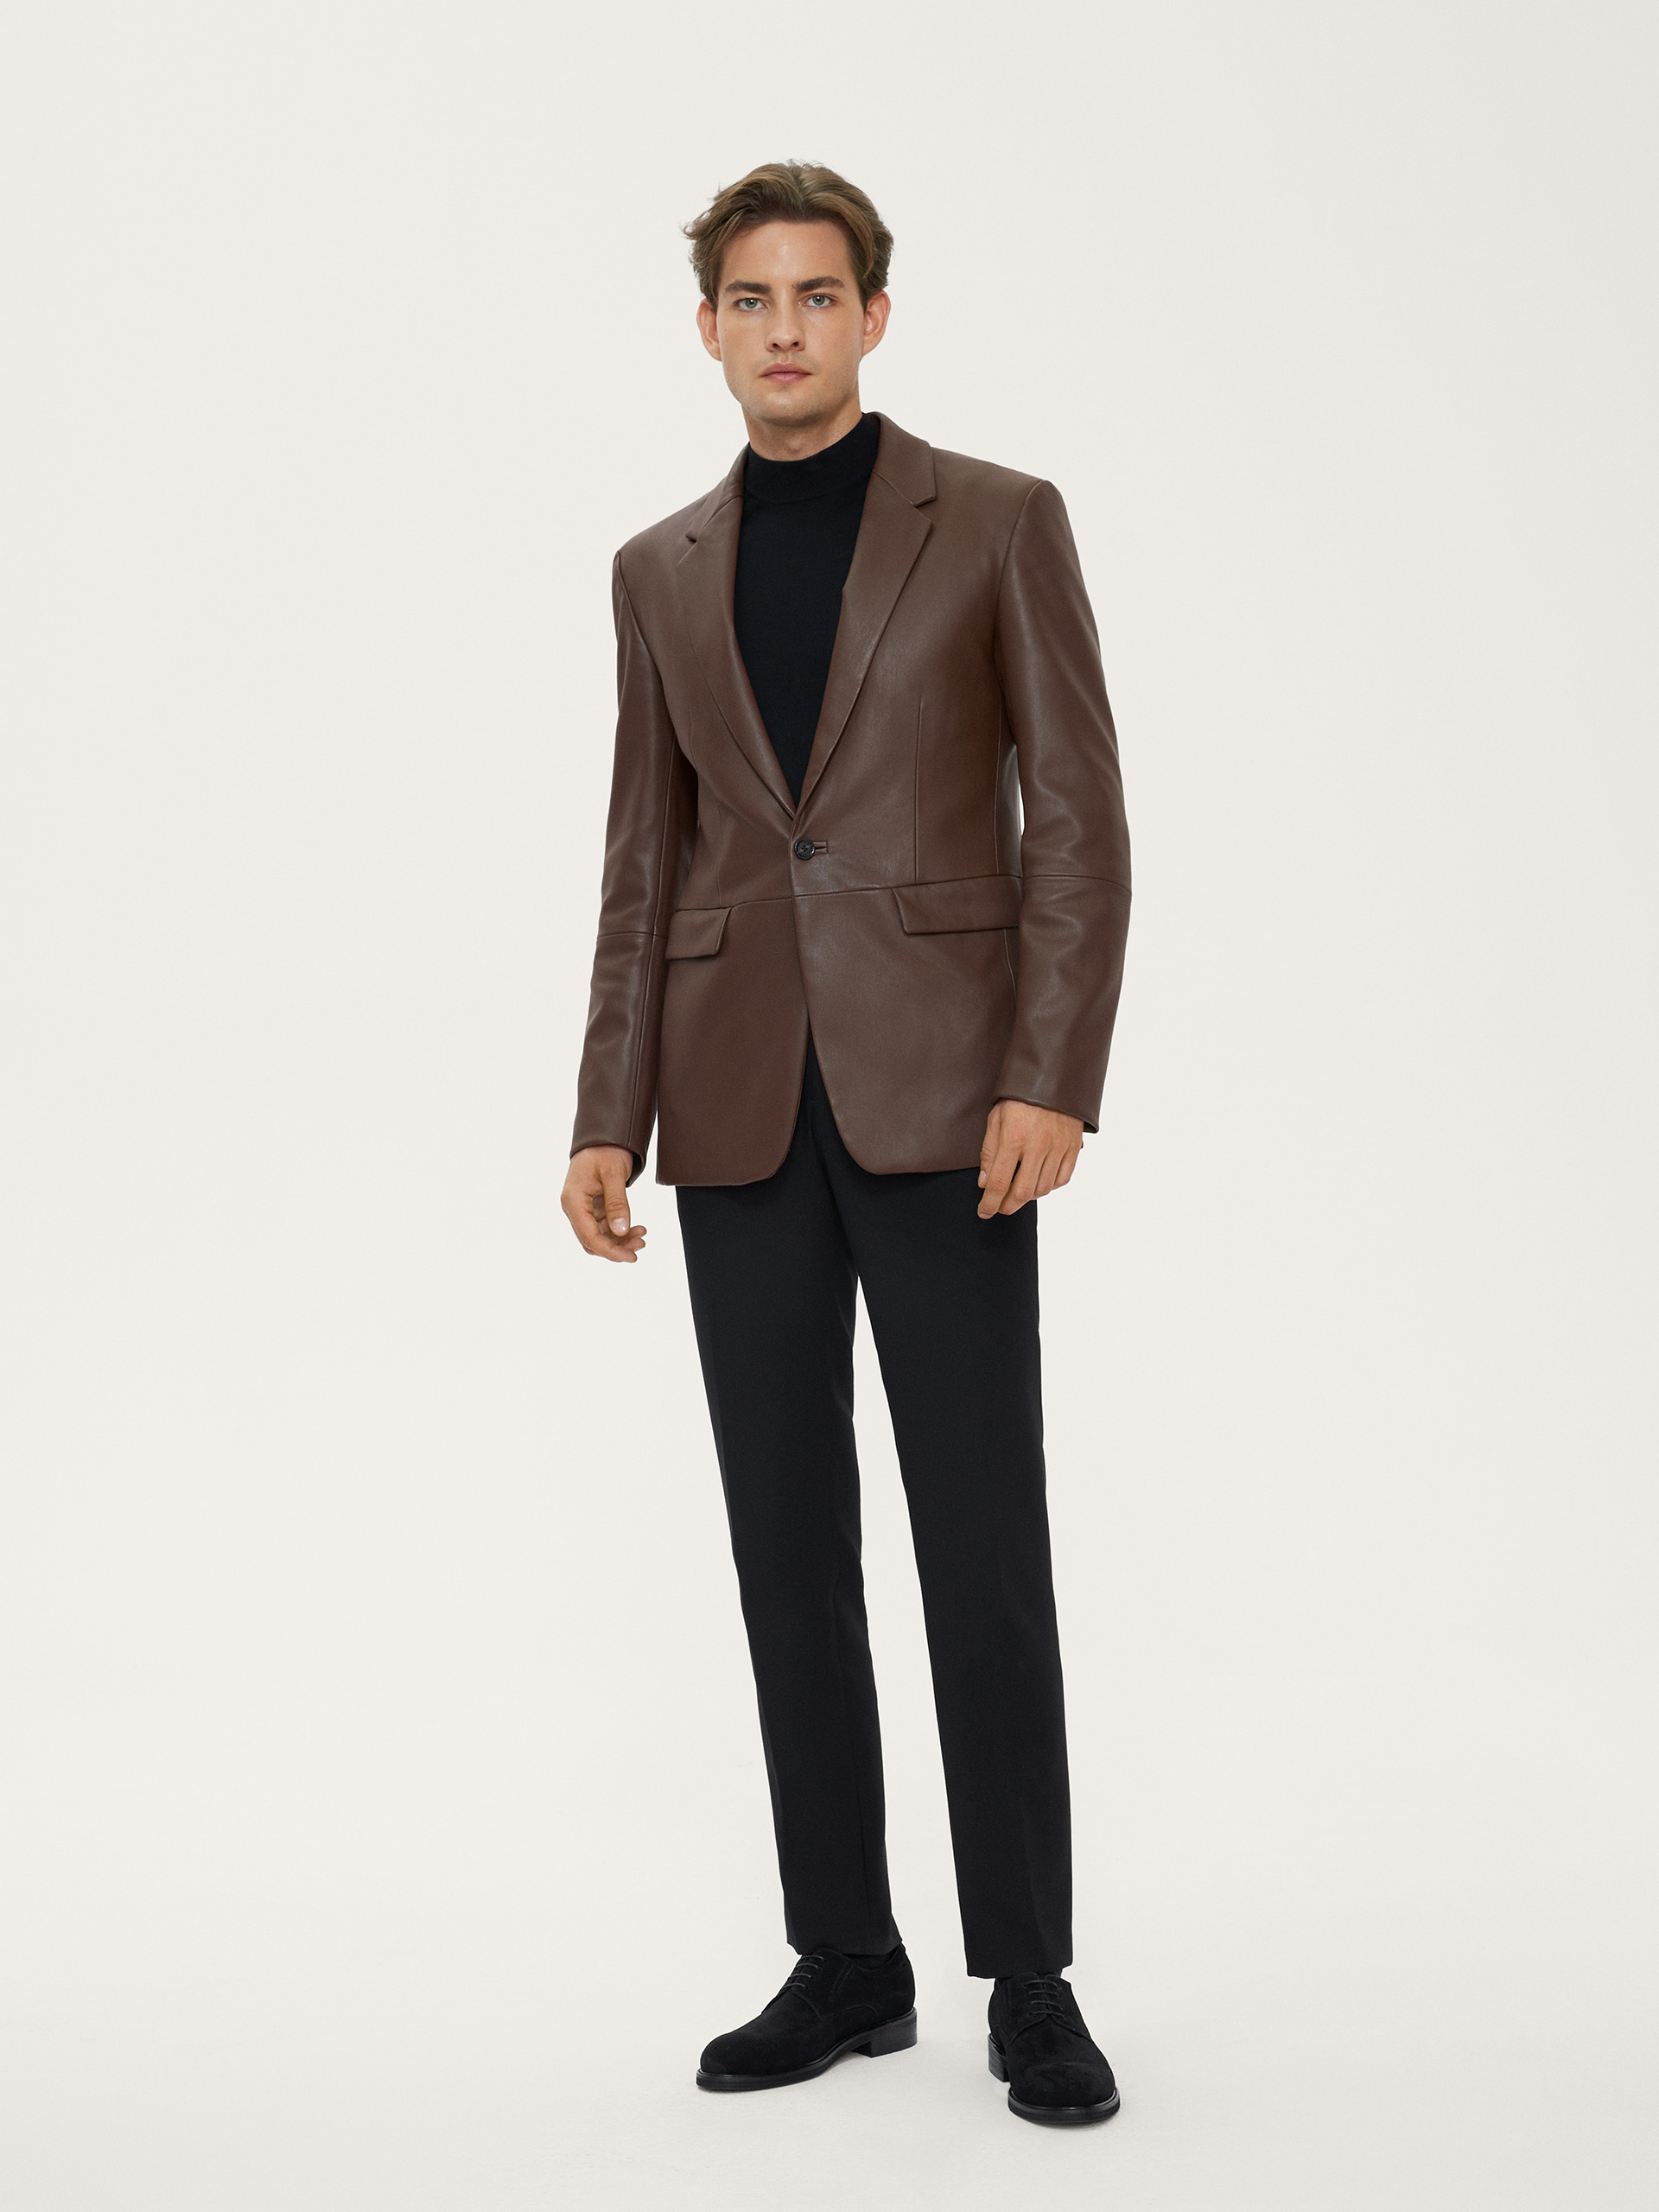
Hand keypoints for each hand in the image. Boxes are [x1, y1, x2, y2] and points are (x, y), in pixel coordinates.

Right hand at [561, 1145, 646, 1261]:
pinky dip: (620, 1231)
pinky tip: (636, 1229)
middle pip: (592, 1240)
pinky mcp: (592, 1208)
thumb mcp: (614, 1173)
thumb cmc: (606, 1150)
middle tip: (641, 1246)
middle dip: (616, 1247)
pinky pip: (604, 1227)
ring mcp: (582, 1208)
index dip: (609, 1251)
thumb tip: (621, 1231)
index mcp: (573, 1200)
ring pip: (599, 1236)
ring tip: (642, 1237)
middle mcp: (574, 1207)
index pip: (589, 1236)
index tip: (630, 1257)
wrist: (603, 1137)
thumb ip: (617, 1202)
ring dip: (620, 1241)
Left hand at [976, 1100, 1083, 1218]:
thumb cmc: (1019, 1097)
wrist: (1052, 1077)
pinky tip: (1039, 1182)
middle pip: (1022, 1193)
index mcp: (1013, 1138)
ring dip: (1027, 1197)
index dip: (989, 1203)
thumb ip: (989, 1152)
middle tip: (1000, 1208)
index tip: (983, 1211)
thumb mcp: (995, 1119)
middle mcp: (1037, 1146)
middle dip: (1007, 1206)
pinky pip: (1062, 1178)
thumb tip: (984, 1183)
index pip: (998, 1183)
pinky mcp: (1073, 1146)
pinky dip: (1049, 1187)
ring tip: (1017, 1193)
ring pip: (1043, 1189)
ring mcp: (1058, 1147)